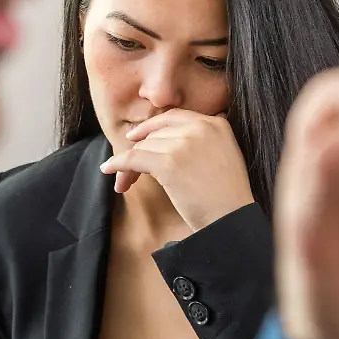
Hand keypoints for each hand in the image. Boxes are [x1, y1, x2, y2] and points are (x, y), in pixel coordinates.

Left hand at [99, 109, 255, 231]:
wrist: (231, 220)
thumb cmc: (226, 197)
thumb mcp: (224, 155)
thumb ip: (204, 139)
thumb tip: (171, 136)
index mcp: (215, 123)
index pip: (174, 118)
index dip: (151, 127)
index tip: (135, 136)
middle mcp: (200, 127)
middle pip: (156, 134)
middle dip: (140, 150)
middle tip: (129, 170)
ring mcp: (184, 144)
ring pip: (144, 147)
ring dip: (129, 165)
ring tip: (125, 183)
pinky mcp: (169, 162)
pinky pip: (134, 159)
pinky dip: (118, 164)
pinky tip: (108, 169)